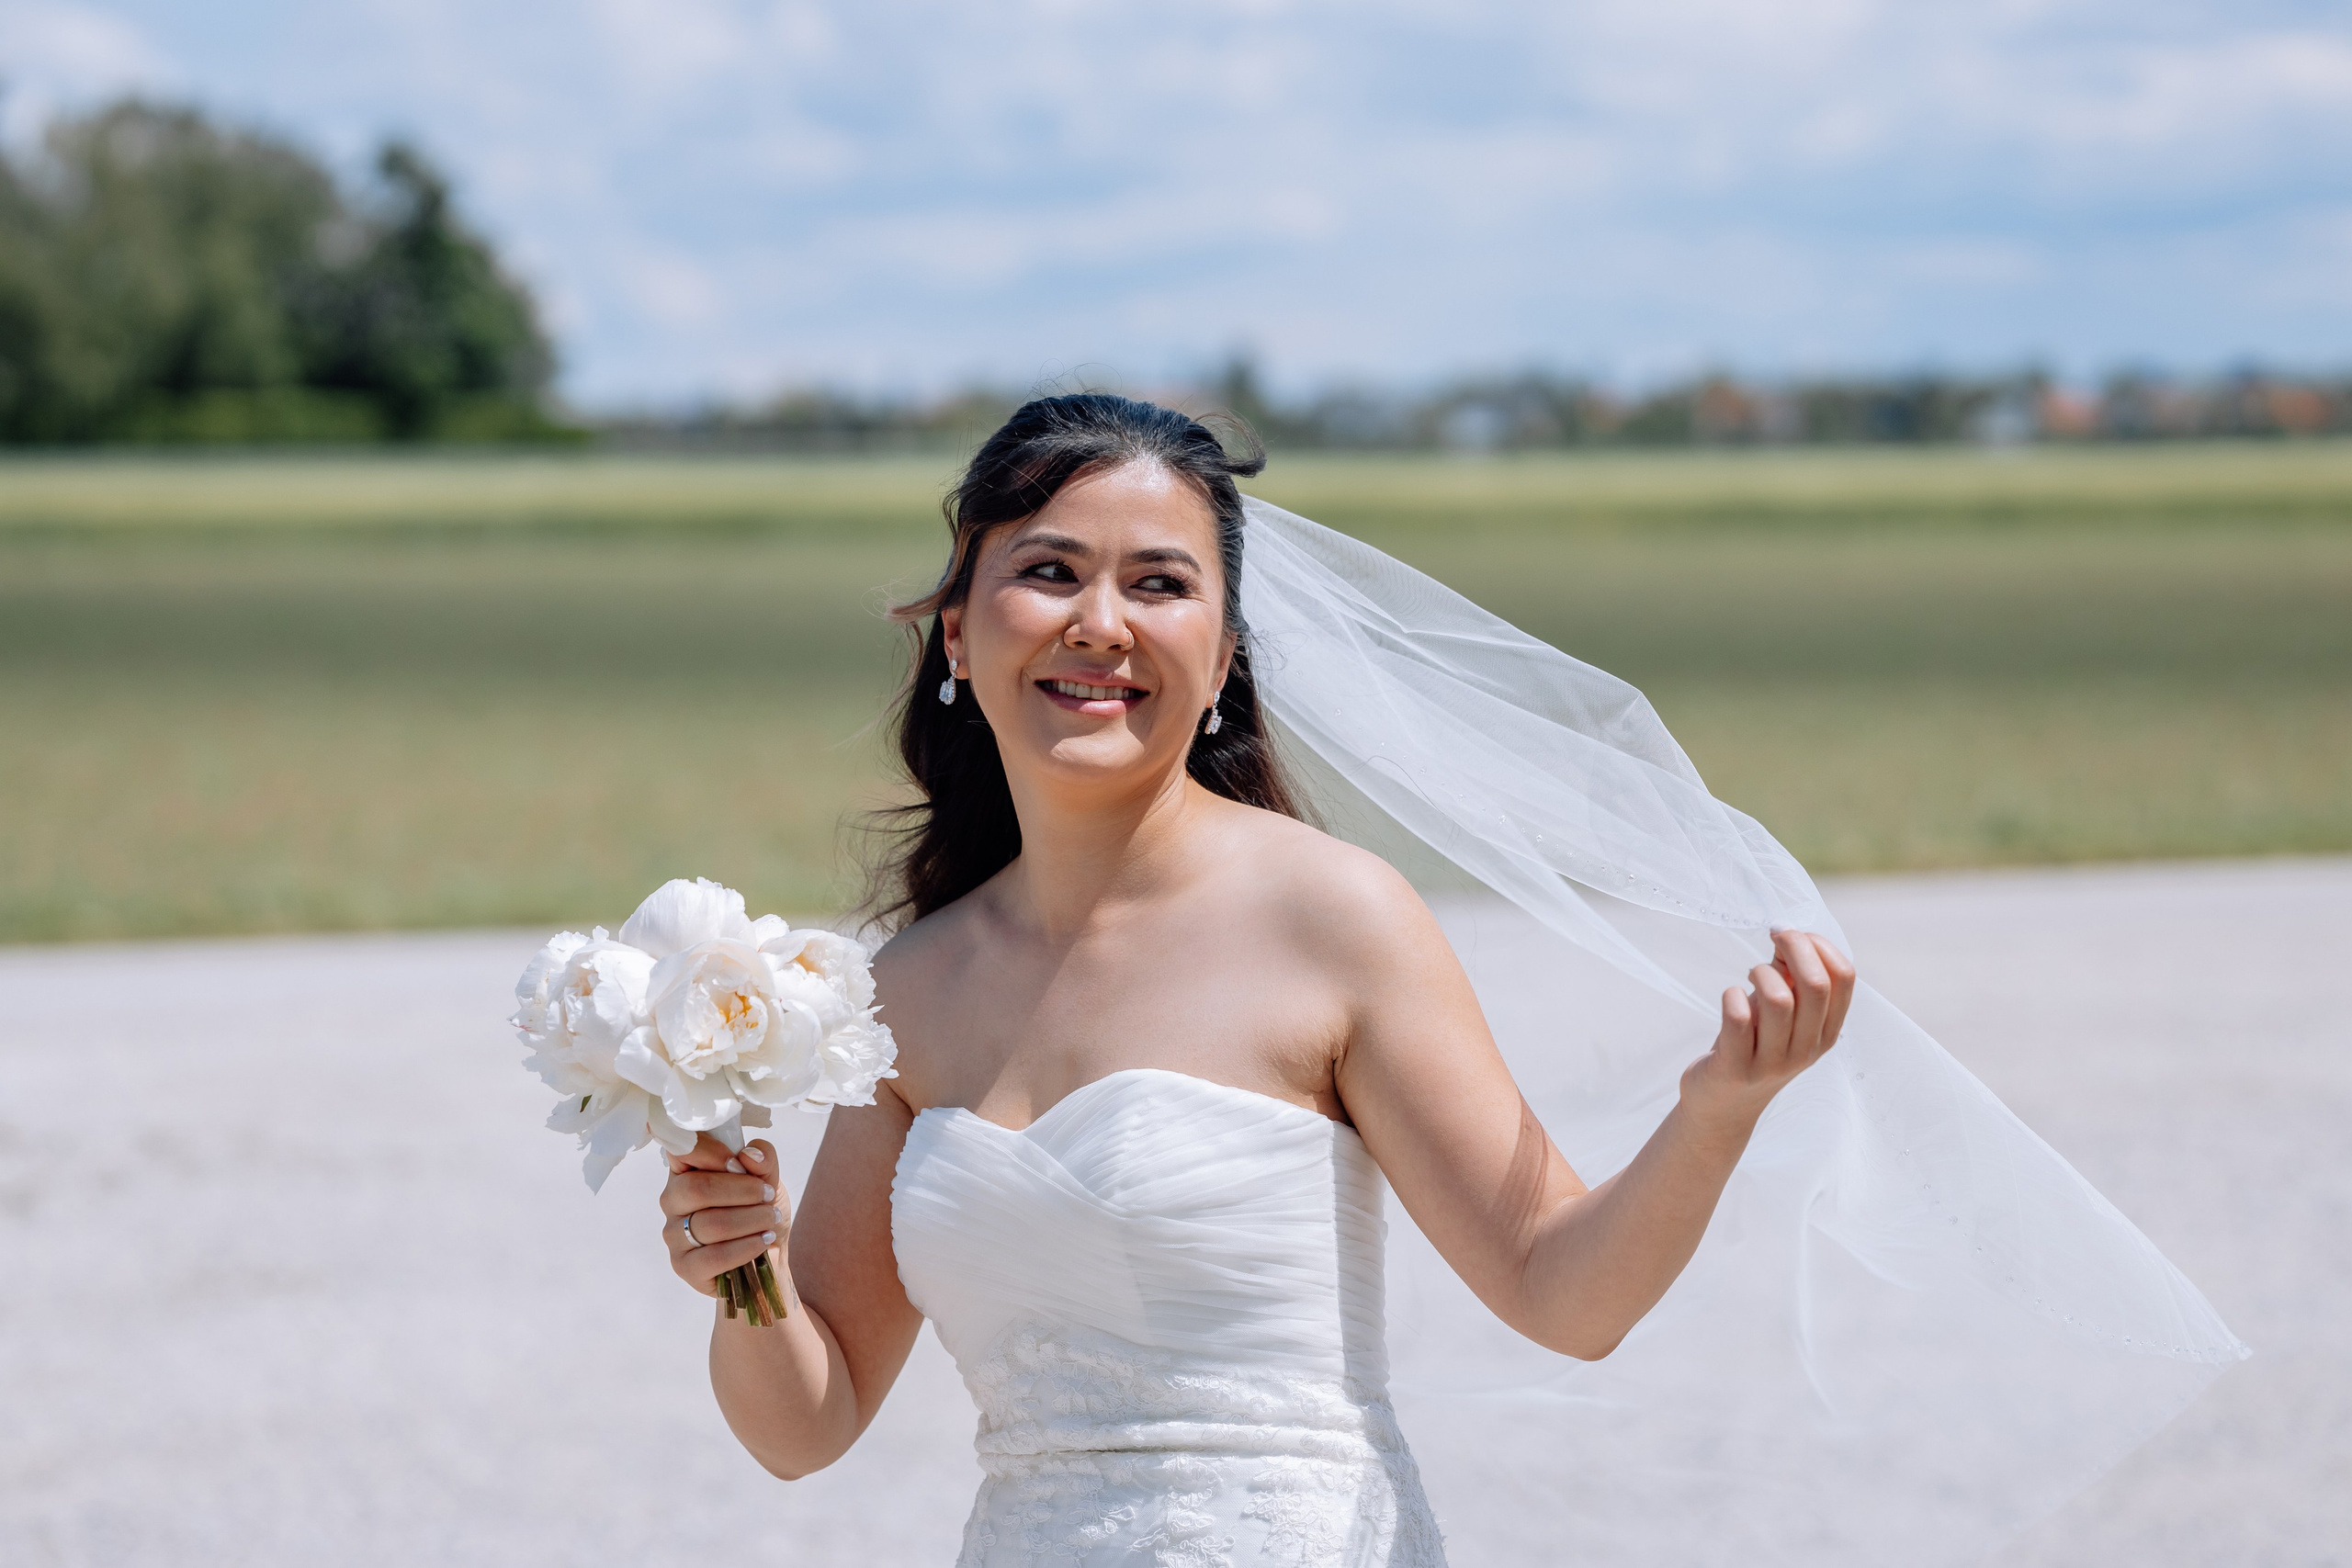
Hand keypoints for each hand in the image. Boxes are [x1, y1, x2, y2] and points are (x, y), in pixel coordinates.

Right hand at [660, 1132, 788, 1298]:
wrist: (769, 1255)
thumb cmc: (758, 1211)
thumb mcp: (768, 1178)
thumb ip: (763, 1159)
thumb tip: (750, 1156)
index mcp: (685, 1171)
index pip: (682, 1151)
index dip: (713, 1153)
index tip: (741, 1164)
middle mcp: (672, 1201)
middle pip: (696, 1188)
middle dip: (742, 1190)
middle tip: (767, 1195)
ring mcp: (674, 1236)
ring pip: (710, 1223)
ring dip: (751, 1219)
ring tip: (770, 1218)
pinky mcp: (684, 1266)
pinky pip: (714, 1256)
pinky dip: (746, 1247)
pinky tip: (762, 1241)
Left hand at [1679, 929, 1855, 1128]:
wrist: (1722, 1104)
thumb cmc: (1753, 1046)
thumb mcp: (1781, 1013)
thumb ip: (1791, 978)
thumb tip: (1791, 936)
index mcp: (1826, 1032)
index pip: (1845, 978)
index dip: (1819, 945)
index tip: (1793, 934)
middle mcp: (1807, 1049)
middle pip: (1816, 985)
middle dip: (1794, 947)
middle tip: (1773, 937)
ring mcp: (1773, 1063)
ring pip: (1778, 1000)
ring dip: (1760, 973)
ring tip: (1750, 975)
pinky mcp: (1737, 1068)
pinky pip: (1738, 1019)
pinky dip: (1731, 996)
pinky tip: (1730, 997)